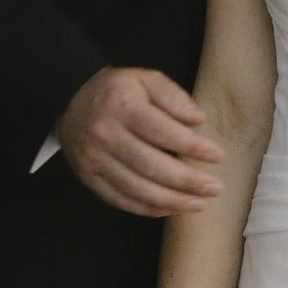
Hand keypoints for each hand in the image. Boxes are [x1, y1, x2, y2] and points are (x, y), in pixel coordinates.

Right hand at [58, 66, 221, 215]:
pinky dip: (149, 209)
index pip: (163, 132)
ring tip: (200, 204)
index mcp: (121, 105)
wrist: (70, 103)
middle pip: (151, 166)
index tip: (217, 156)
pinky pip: (122, 200)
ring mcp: (94, 160)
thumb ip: (172, 95)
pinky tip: (172, 208)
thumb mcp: (144, 78)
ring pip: (138, 189)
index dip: (193, 147)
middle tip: (215, 188)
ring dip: (172, 201)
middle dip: (187, 181)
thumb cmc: (117, 92)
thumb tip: (198, 119)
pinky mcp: (89, 179)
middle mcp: (105, 134)